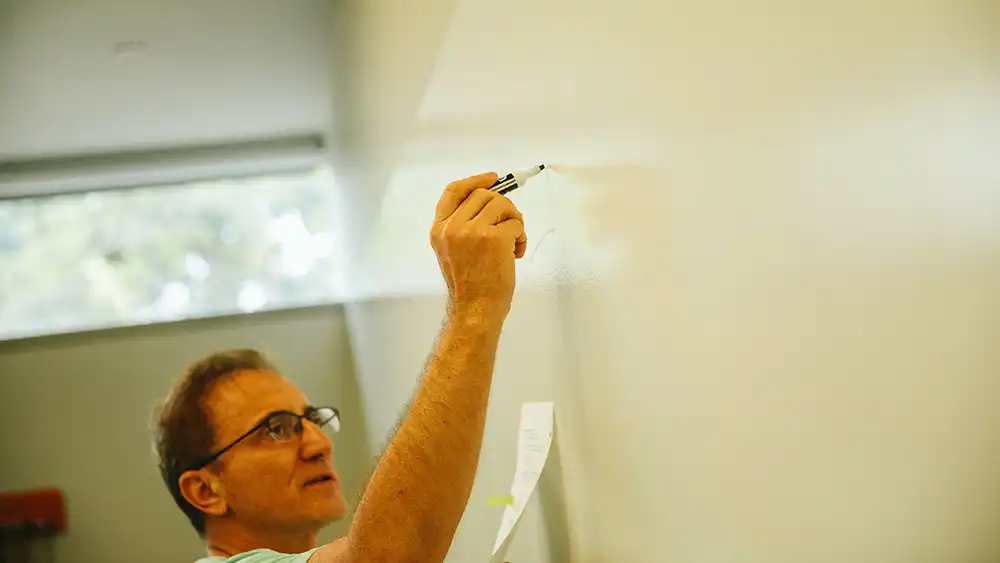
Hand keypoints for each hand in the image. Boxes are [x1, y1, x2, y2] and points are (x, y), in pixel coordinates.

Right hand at [430, 172, 527, 319]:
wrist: (475, 308)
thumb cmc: (469, 285)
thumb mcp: (453, 251)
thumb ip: (462, 225)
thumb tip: (489, 202)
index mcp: (439, 229)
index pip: (453, 191)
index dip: (474, 180)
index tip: (493, 178)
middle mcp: (452, 227)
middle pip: (483, 194)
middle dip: (503, 207)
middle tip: (511, 226)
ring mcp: (472, 230)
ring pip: (502, 204)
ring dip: (514, 221)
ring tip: (514, 242)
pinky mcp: (493, 237)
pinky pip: (515, 223)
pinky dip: (521, 236)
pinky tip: (517, 253)